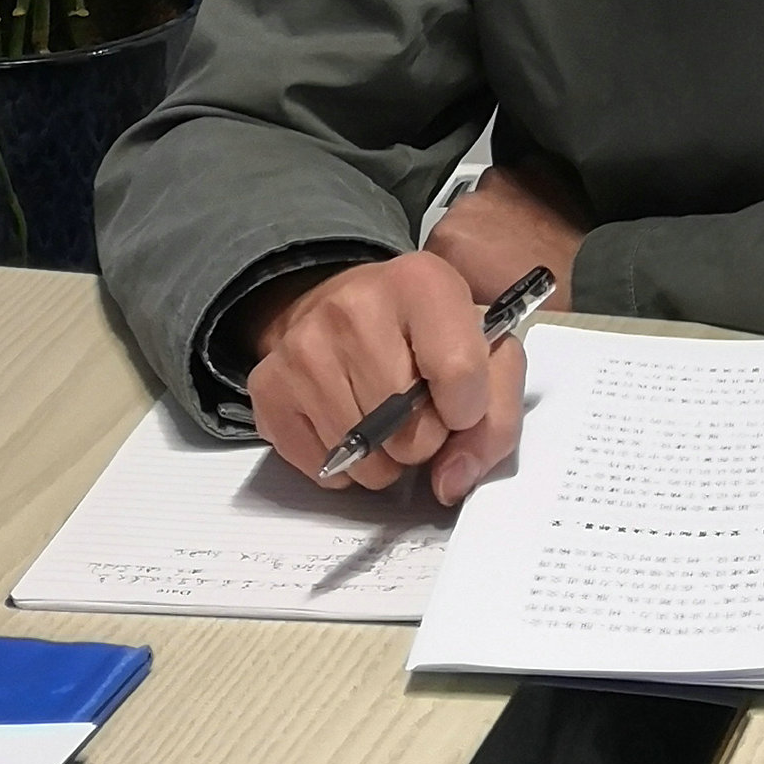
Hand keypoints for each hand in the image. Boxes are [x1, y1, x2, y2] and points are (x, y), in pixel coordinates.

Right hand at [241, 250, 524, 503]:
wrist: (351, 308)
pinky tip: (351, 421)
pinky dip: (345, 463)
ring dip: (386, 456)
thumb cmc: (430, 335)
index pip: (460, 374)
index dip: (469, 409)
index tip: (461, 399)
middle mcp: (354, 305)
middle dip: (425, 436)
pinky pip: (322, 467)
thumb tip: (451, 482)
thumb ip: (495, 420)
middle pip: (409, 429)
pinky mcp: (268, 386)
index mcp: (423, 281)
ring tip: (387, 416)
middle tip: (418, 406)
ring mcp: (303, 346)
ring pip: (364, 457)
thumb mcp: (489, 357)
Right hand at [426, 162, 587, 316]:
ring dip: (501, 209)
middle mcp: (467, 203)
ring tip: (526, 233)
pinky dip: (528, 190)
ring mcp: (500, 181)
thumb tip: (453, 274)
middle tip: (504, 253)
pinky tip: (542, 214)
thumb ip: (455, 280)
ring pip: (490, 195)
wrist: (589, 279)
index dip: (456, 259)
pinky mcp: (531, 167)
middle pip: (462, 217)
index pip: (435, 245)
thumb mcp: (479, 305)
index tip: (472, 268)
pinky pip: (521, 176)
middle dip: (477, 232)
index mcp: (446, 239)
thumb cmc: (543, 298)